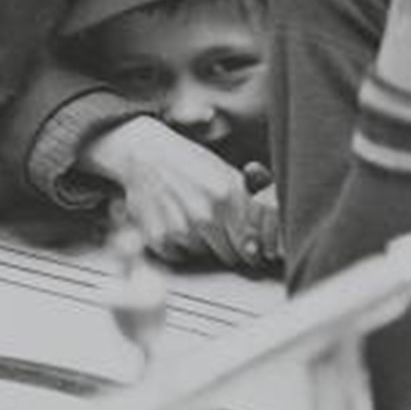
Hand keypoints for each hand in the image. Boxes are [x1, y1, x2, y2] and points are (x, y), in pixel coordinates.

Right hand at [82, 118, 276, 271]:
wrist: (146, 154)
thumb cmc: (189, 162)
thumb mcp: (227, 174)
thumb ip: (248, 203)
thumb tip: (265, 236)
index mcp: (228, 195)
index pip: (251, 244)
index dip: (252, 247)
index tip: (250, 245)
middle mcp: (205, 214)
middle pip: (230, 254)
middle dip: (228, 244)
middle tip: (217, 226)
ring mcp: (180, 228)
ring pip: (204, 254)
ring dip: (202, 242)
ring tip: (192, 215)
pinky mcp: (158, 238)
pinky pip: (178, 255)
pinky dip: (178, 244)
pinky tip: (175, 220)